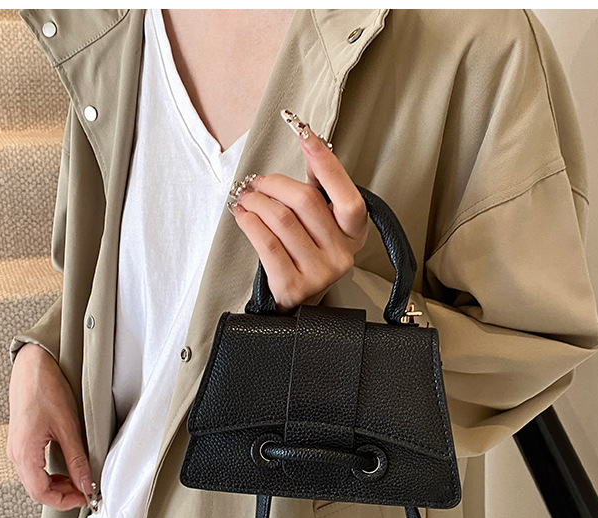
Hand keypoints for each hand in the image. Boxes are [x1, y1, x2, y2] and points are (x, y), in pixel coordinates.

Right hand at [7, 343, 93, 510]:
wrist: (32, 366)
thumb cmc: (46, 389)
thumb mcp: (68, 427)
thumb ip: (76, 459)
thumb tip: (85, 484)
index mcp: (24, 452)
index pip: (40, 493)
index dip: (63, 501)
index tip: (84, 499)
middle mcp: (15, 453)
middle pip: (36, 489)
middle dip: (62, 495)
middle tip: (85, 492)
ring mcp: (16, 447)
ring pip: (35, 480)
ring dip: (57, 485)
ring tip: (79, 481)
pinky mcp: (21, 441)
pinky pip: (33, 468)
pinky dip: (50, 474)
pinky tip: (66, 469)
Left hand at [227, 109, 367, 312]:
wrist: (298, 303)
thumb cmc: (307, 254)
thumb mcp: (322, 223)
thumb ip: (319, 187)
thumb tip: (310, 141)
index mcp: (355, 234)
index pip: (347, 197)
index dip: (327, 164)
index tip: (305, 135)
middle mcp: (342, 255)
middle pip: (306, 202)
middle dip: (275, 184)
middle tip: (257, 182)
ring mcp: (320, 273)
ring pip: (282, 221)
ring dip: (257, 202)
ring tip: (246, 198)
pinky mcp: (293, 286)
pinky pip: (267, 243)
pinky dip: (249, 223)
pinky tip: (242, 215)